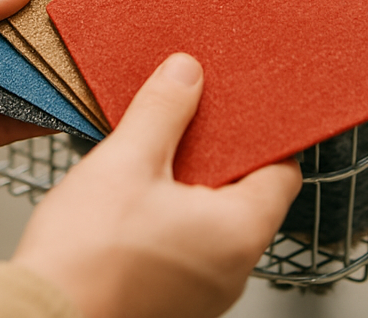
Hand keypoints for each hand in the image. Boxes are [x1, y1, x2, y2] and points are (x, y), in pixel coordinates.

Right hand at [13, 53, 301, 317]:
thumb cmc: (84, 260)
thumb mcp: (126, 161)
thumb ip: (163, 110)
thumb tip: (186, 73)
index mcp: (238, 233)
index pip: (282, 173)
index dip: (265, 135)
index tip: (244, 107)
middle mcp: (232, 270)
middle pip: (248, 195)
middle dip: (220, 153)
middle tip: (193, 116)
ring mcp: (203, 293)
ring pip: (214, 221)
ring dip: (192, 185)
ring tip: (160, 151)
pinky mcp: (172, 302)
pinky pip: (189, 247)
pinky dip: (174, 216)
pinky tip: (140, 196)